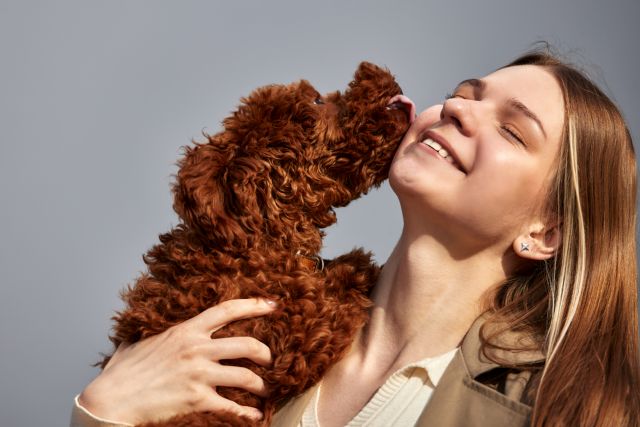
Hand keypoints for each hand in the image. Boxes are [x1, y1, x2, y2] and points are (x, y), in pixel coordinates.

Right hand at [78, 298, 275, 423]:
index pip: (227, 310)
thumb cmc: (122, 372)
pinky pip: (232, 406)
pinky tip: (254, 415)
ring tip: (266, 391)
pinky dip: (248, 413)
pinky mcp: (197, 399)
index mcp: (185, 331)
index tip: (273, 305)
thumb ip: (156, 333)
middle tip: (270, 360)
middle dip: (266, 353)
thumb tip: (152, 325)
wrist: (111, 399)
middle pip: (247, 344)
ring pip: (246, 376)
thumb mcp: (140, 341)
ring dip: (262, 385)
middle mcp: (196, 349)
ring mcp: (198, 374)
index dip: (254, 305)